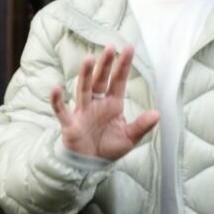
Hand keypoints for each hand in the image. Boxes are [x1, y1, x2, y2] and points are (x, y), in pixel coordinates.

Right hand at [50, 44, 159, 159]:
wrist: (90, 165)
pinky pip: (62, 110)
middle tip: (110, 47)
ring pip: (83, 89)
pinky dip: (57, 100)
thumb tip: (157, 114)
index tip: (128, 48)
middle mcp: (97, 103)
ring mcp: (83, 111)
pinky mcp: (71, 123)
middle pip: (101, 80)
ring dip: (86, 74)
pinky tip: (56, 88)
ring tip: (89, 59)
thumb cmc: (108, 148)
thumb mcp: (129, 138)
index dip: (123, 65)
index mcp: (112, 104)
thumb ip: (142, 126)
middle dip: (105, 64)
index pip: (119, 81)